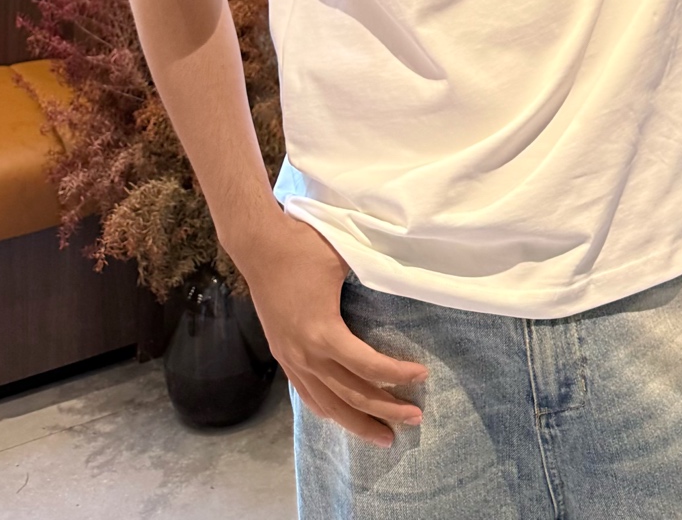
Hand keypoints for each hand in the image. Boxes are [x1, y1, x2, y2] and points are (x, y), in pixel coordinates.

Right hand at [237, 208, 426, 446]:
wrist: (258, 244)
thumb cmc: (303, 246)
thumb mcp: (344, 258)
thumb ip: (372, 275)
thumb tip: (403, 282)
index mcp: (323, 333)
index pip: (368, 367)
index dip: (397, 375)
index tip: (422, 375)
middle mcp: (306, 355)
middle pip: (352, 395)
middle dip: (385, 411)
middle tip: (415, 420)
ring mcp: (291, 359)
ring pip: (328, 405)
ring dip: (357, 422)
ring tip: (384, 436)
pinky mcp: (282, 355)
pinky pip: (307, 394)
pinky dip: (328, 410)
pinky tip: (342, 416)